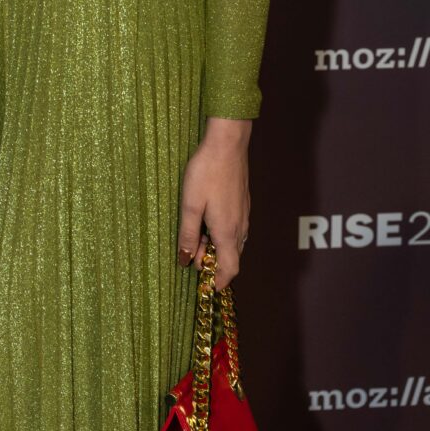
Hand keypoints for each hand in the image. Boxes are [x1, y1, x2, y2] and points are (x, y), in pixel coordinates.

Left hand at [177, 118, 251, 289]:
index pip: (230, 268)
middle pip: (231, 256)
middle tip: (191, 250)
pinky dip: (221, 232)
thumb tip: (186, 260)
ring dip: (216, 245)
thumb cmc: (207, 172)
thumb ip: (189, 234)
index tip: (207, 286)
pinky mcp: (243, 202)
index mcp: (227, 231)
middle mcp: (240, 226)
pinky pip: (235, 227)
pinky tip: (206, 216)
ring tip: (196, 230)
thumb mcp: (190, 205)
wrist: (227, 144)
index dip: (219, 281)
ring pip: (233, 241)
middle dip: (212, 261)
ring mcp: (244, 214)